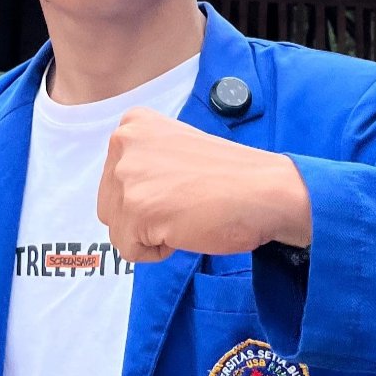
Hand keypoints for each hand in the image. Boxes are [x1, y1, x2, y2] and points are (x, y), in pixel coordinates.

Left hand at [97, 108, 311, 262]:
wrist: (265, 191)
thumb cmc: (230, 176)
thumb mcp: (175, 147)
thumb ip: (144, 161)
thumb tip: (123, 191)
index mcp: (132, 125)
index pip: (115, 178)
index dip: (148, 193)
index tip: (181, 185)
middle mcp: (123, 143)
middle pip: (110, 204)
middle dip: (143, 215)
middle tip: (184, 202)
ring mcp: (127, 176)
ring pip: (118, 228)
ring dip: (150, 233)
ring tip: (184, 214)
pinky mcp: (136, 210)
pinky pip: (129, 250)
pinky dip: (157, 251)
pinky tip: (184, 229)